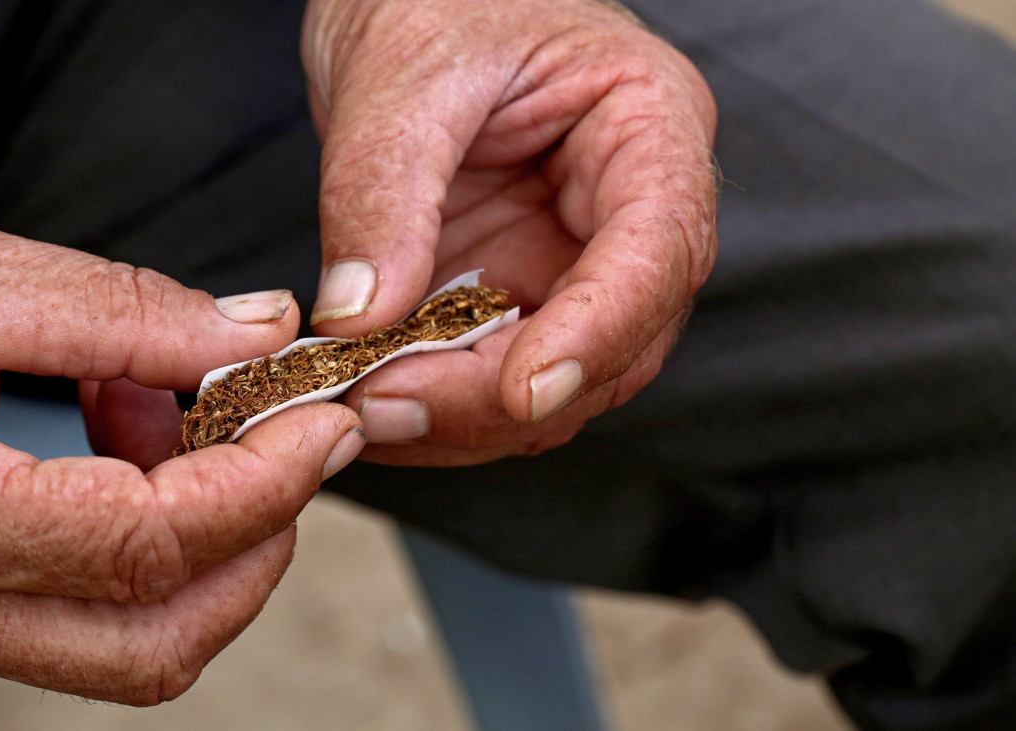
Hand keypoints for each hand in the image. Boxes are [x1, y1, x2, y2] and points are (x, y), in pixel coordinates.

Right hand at [0, 214, 363, 703]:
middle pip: (160, 641)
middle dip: (258, 544)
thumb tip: (258, 335)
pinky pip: (90, 625)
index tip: (321, 424)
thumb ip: (126, 311)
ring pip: (135, 651)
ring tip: (180, 432)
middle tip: (286, 444)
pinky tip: (129, 460)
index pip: (151, 544)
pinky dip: (150, 556)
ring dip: (208, 552)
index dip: (265, 485)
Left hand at [303, 0, 716, 463]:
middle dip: (503, 395)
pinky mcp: (513, 296)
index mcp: (647, 127)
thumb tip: (360, 319)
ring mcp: (571, 263)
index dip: (597, 332)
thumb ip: (384, 195)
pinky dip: (436, 404)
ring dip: (464, 417)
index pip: (658, 251)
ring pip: (557, 383)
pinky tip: (369, 401)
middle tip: (387, 405)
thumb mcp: (402, 75)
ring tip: (363, 410)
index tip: (522, 392)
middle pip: (614, 344)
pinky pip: (492, 377)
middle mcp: (628, 213)